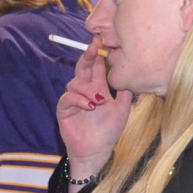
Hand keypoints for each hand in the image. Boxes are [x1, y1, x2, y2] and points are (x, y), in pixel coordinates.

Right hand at [55, 44, 132, 173]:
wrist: (97, 151)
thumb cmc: (108, 131)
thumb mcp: (122, 109)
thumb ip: (124, 92)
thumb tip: (129, 73)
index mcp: (98, 87)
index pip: (97, 66)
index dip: (98, 53)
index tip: (101, 41)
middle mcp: (85, 90)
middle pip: (83, 67)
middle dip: (88, 57)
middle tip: (94, 48)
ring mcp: (73, 99)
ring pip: (75, 82)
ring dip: (87, 89)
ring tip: (98, 100)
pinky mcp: (64, 109)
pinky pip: (68, 98)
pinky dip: (79, 100)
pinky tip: (90, 106)